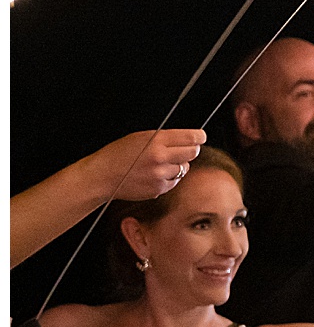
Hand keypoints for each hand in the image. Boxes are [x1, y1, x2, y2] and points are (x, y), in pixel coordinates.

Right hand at [92, 129, 207, 200]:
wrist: (101, 176)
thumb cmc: (118, 154)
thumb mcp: (139, 137)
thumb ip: (164, 138)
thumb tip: (189, 139)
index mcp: (156, 141)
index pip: (191, 138)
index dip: (198, 137)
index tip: (200, 137)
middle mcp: (160, 158)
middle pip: (193, 153)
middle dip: (189, 150)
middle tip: (180, 150)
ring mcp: (160, 175)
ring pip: (184, 168)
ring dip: (178, 165)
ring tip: (159, 164)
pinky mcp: (159, 189)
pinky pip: (174, 182)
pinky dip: (169, 178)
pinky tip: (154, 174)